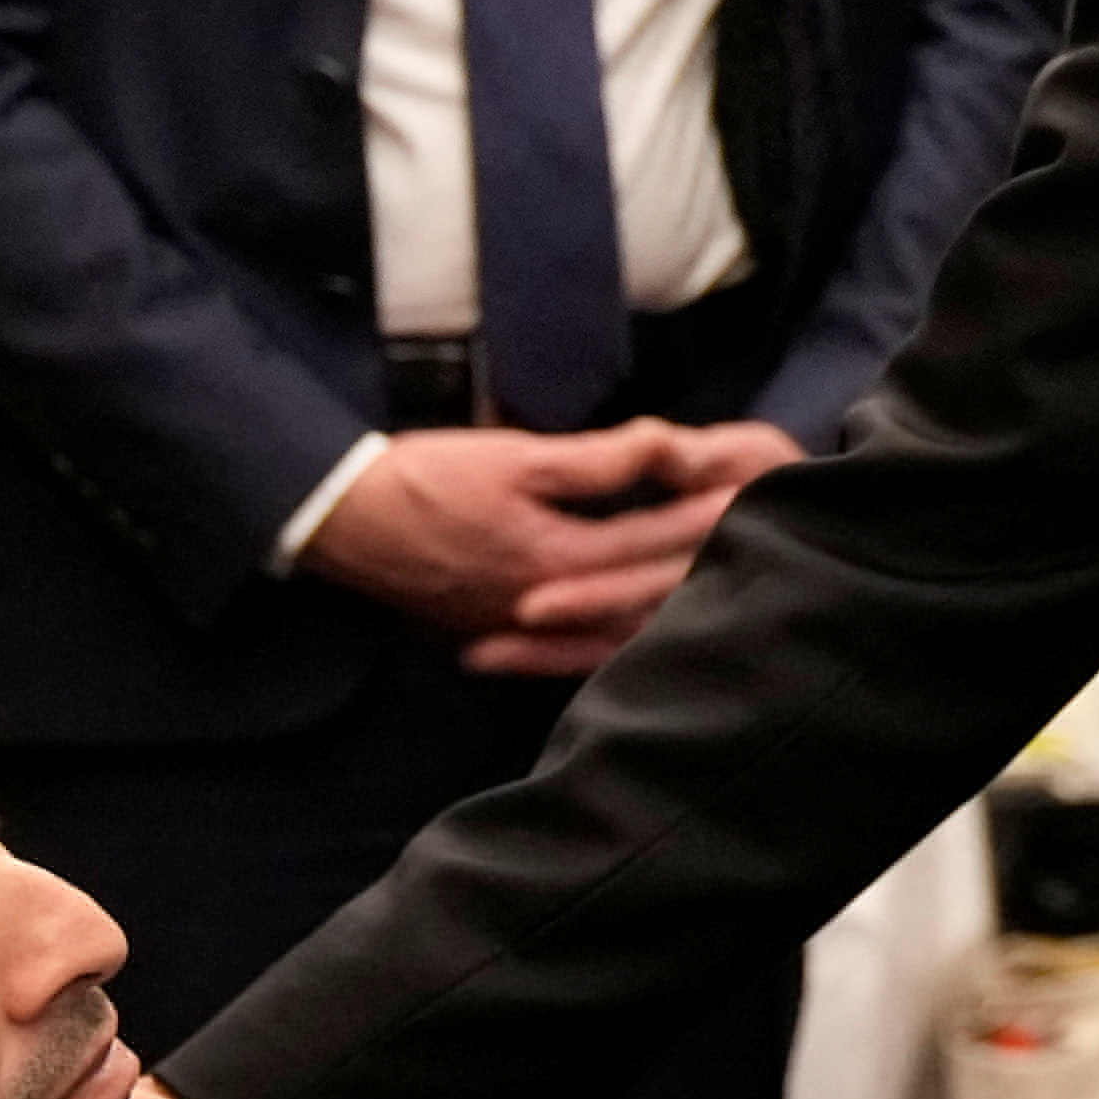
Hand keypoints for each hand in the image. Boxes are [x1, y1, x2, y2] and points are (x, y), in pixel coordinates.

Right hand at [298, 419, 797, 675]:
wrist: (339, 521)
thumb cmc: (425, 478)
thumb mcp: (516, 458)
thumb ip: (600, 461)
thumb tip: (671, 447)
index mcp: (558, 560)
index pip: (655, 541)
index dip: (709, 515)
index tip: (758, 496)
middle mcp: (549, 610)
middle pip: (648, 594)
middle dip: (703, 564)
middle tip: (759, 539)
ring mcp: (524, 630)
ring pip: (618, 631)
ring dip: (669, 609)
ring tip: (722, 586)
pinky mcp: (500, 633)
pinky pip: (575, 651)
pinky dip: (615, 642)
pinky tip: (648, 636)